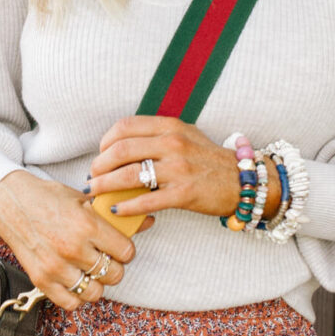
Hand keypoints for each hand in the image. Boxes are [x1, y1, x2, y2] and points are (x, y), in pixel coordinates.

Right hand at [0, 170, 136, 311]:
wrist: (10, 202)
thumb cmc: (48, 198)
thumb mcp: (84, 199)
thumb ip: (114, 215)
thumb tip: (148, 222)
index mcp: (87, 225)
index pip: (126, 252)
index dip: (125, 250)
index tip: (118, 246)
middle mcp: (73, 249)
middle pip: (114, 274)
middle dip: (114, 266)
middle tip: (104, 257)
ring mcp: (56, 267)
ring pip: (96, 292)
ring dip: (96, 282)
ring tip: (89, 270)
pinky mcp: (41, 280)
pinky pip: (71, 303)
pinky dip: (77, 296)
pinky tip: (75, 281)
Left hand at [86, 116, 264, 223]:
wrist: (242, 181)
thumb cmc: (207, 159)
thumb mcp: (185, 135)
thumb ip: (155, 136)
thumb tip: (119, 147)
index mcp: (170, 126)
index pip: (125, 127)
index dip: (105, 142)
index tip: (100, 155)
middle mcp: (173, 143)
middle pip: (121, 150)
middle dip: (99, 165)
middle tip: (93, 177)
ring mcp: (179, 168)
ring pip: (129, 175)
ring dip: (106, 185)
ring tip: (96, 192)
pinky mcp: (184, 194)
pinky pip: (146, 200)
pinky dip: (126, 206)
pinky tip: (116, 209)